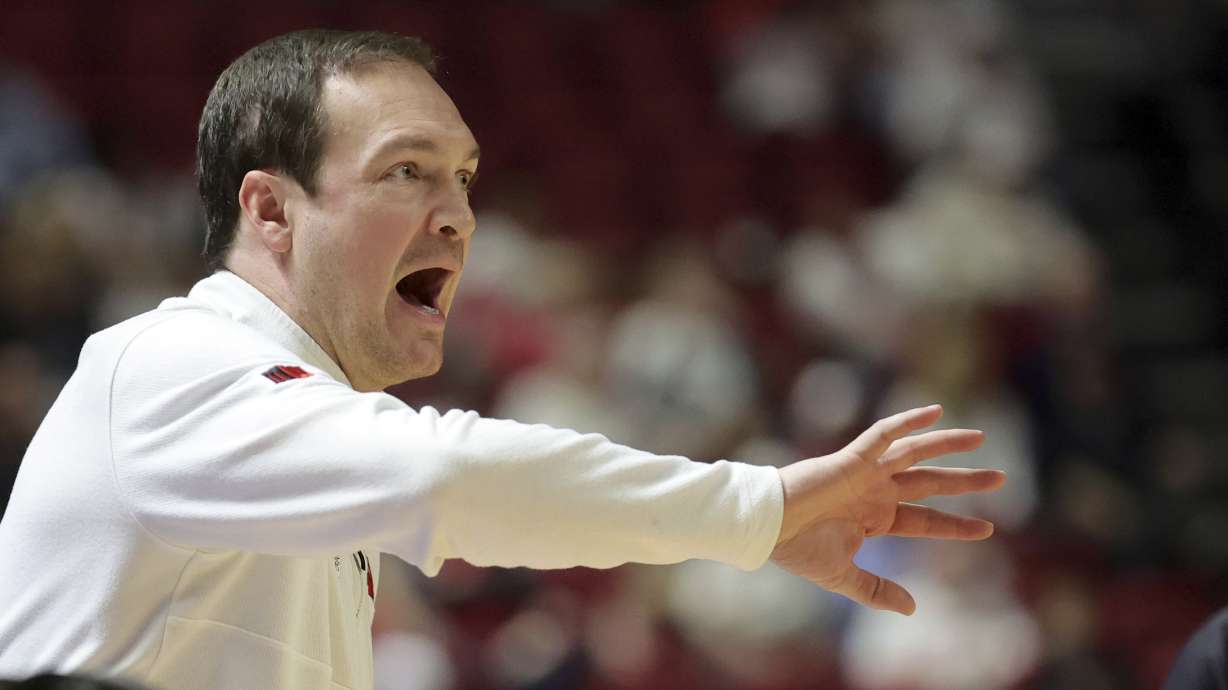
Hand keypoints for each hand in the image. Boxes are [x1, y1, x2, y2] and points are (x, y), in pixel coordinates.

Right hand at [770, 404, 1004, 614]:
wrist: (765, 528)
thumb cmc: (796, 549)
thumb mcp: (842, 577)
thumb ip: (877, 592)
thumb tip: (913, 610)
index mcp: (875, 518)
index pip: (926, 519)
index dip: (957, 524)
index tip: (988, 528)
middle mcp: (876, 492)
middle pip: (931, 483)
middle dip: (966, 481)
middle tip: (1002, 478)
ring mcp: (866, 473)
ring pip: (915, 454)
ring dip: (947, 445)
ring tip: (981, 438)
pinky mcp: (852, 459)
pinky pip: (884, 435)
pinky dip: (908, 422)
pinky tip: (934, 411)